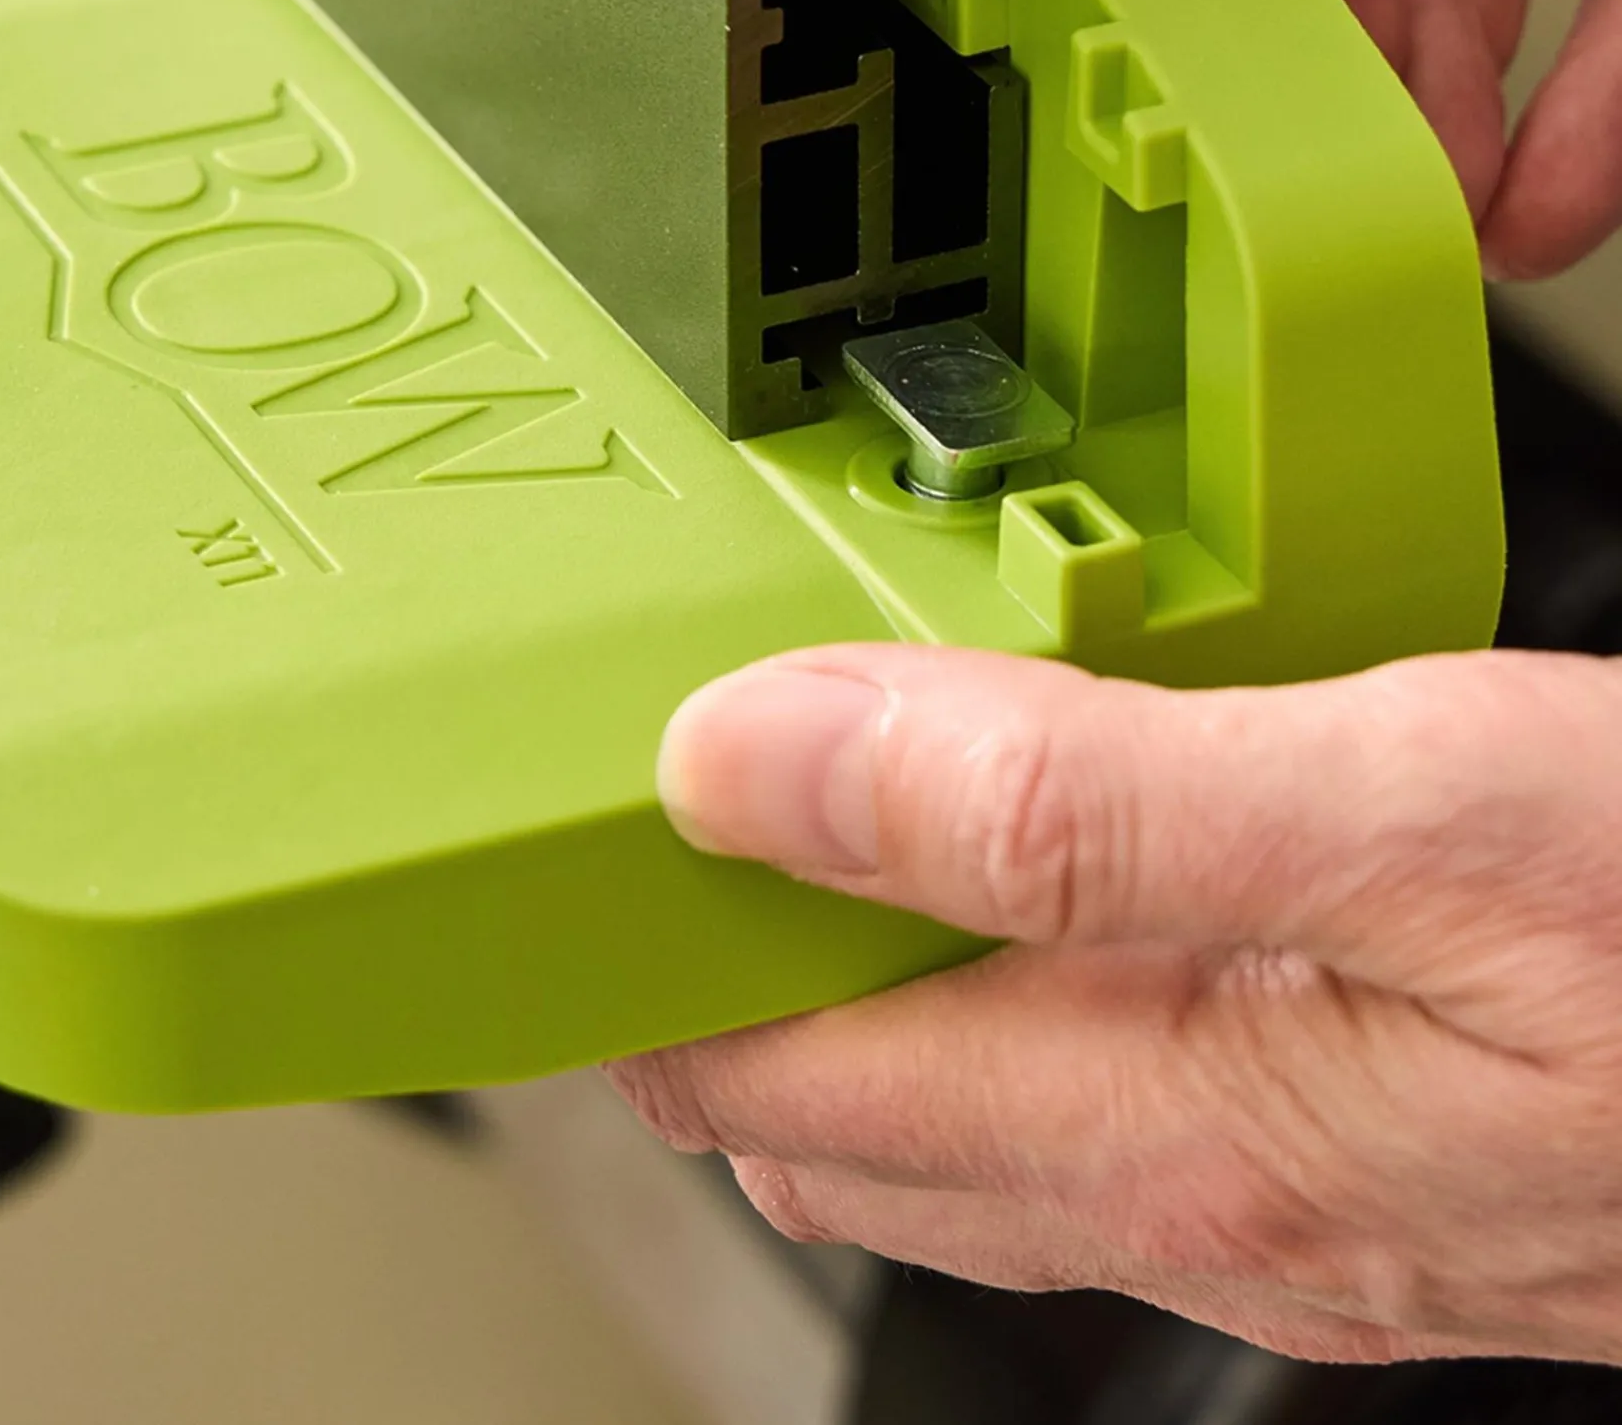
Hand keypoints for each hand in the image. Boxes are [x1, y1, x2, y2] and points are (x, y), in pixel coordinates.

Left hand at [608, 645, 1621, 1364]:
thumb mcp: (1407, 813)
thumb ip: (1065, 800)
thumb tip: (759, 761)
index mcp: (1174, 1117)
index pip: (785, 1069)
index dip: (641, 964)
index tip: (543, 846)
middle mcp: (1212, 1189)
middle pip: (859, 1110)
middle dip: (711, 989)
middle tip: (621, 828)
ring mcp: (1298, 1183)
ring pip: (983, 1103)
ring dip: (856, 984)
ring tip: (775, 834)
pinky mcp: (1381, 1135)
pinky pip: (1122, 1076)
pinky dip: (1012, 982)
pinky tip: (1032, 876)